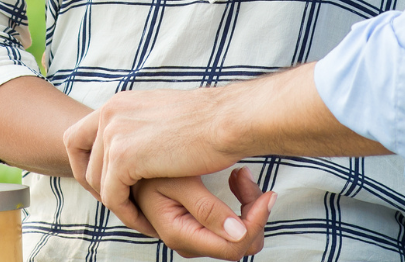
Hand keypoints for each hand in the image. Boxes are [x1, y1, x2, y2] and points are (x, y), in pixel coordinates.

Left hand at [64, 88, 243, 232]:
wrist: (227, 121)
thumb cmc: (208, 123)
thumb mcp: (161, 116)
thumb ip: (140, 128)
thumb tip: (135, 144)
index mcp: (118, 103)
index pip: (77, 135)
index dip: (85, 164)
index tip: (107, 183)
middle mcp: (110, 112)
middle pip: (78, 157)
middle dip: (93, 185)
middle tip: (120, 203)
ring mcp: (114, 133)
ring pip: (97, 182)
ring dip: (117, 204)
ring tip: (140, 216)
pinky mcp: (123, 156)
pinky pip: (113, 196)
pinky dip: (128, 214)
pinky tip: (148, 222)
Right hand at [131, 170, 275, 258]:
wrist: (135, 157)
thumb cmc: (152, 164)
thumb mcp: (179, 181)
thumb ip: (207, 209)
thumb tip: (239, 234)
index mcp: (179, 233)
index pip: (232, 247)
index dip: (256, 223)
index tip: (269, 193)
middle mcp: (188, 243)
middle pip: (240, 243)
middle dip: (253, 212)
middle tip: (246, 175)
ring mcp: (194, 237)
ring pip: (240, 235)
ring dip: (247, 204)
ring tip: (240, 174)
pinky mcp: (200, 227)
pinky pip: (232, 225)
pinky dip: (239, 202)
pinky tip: (234, 178)